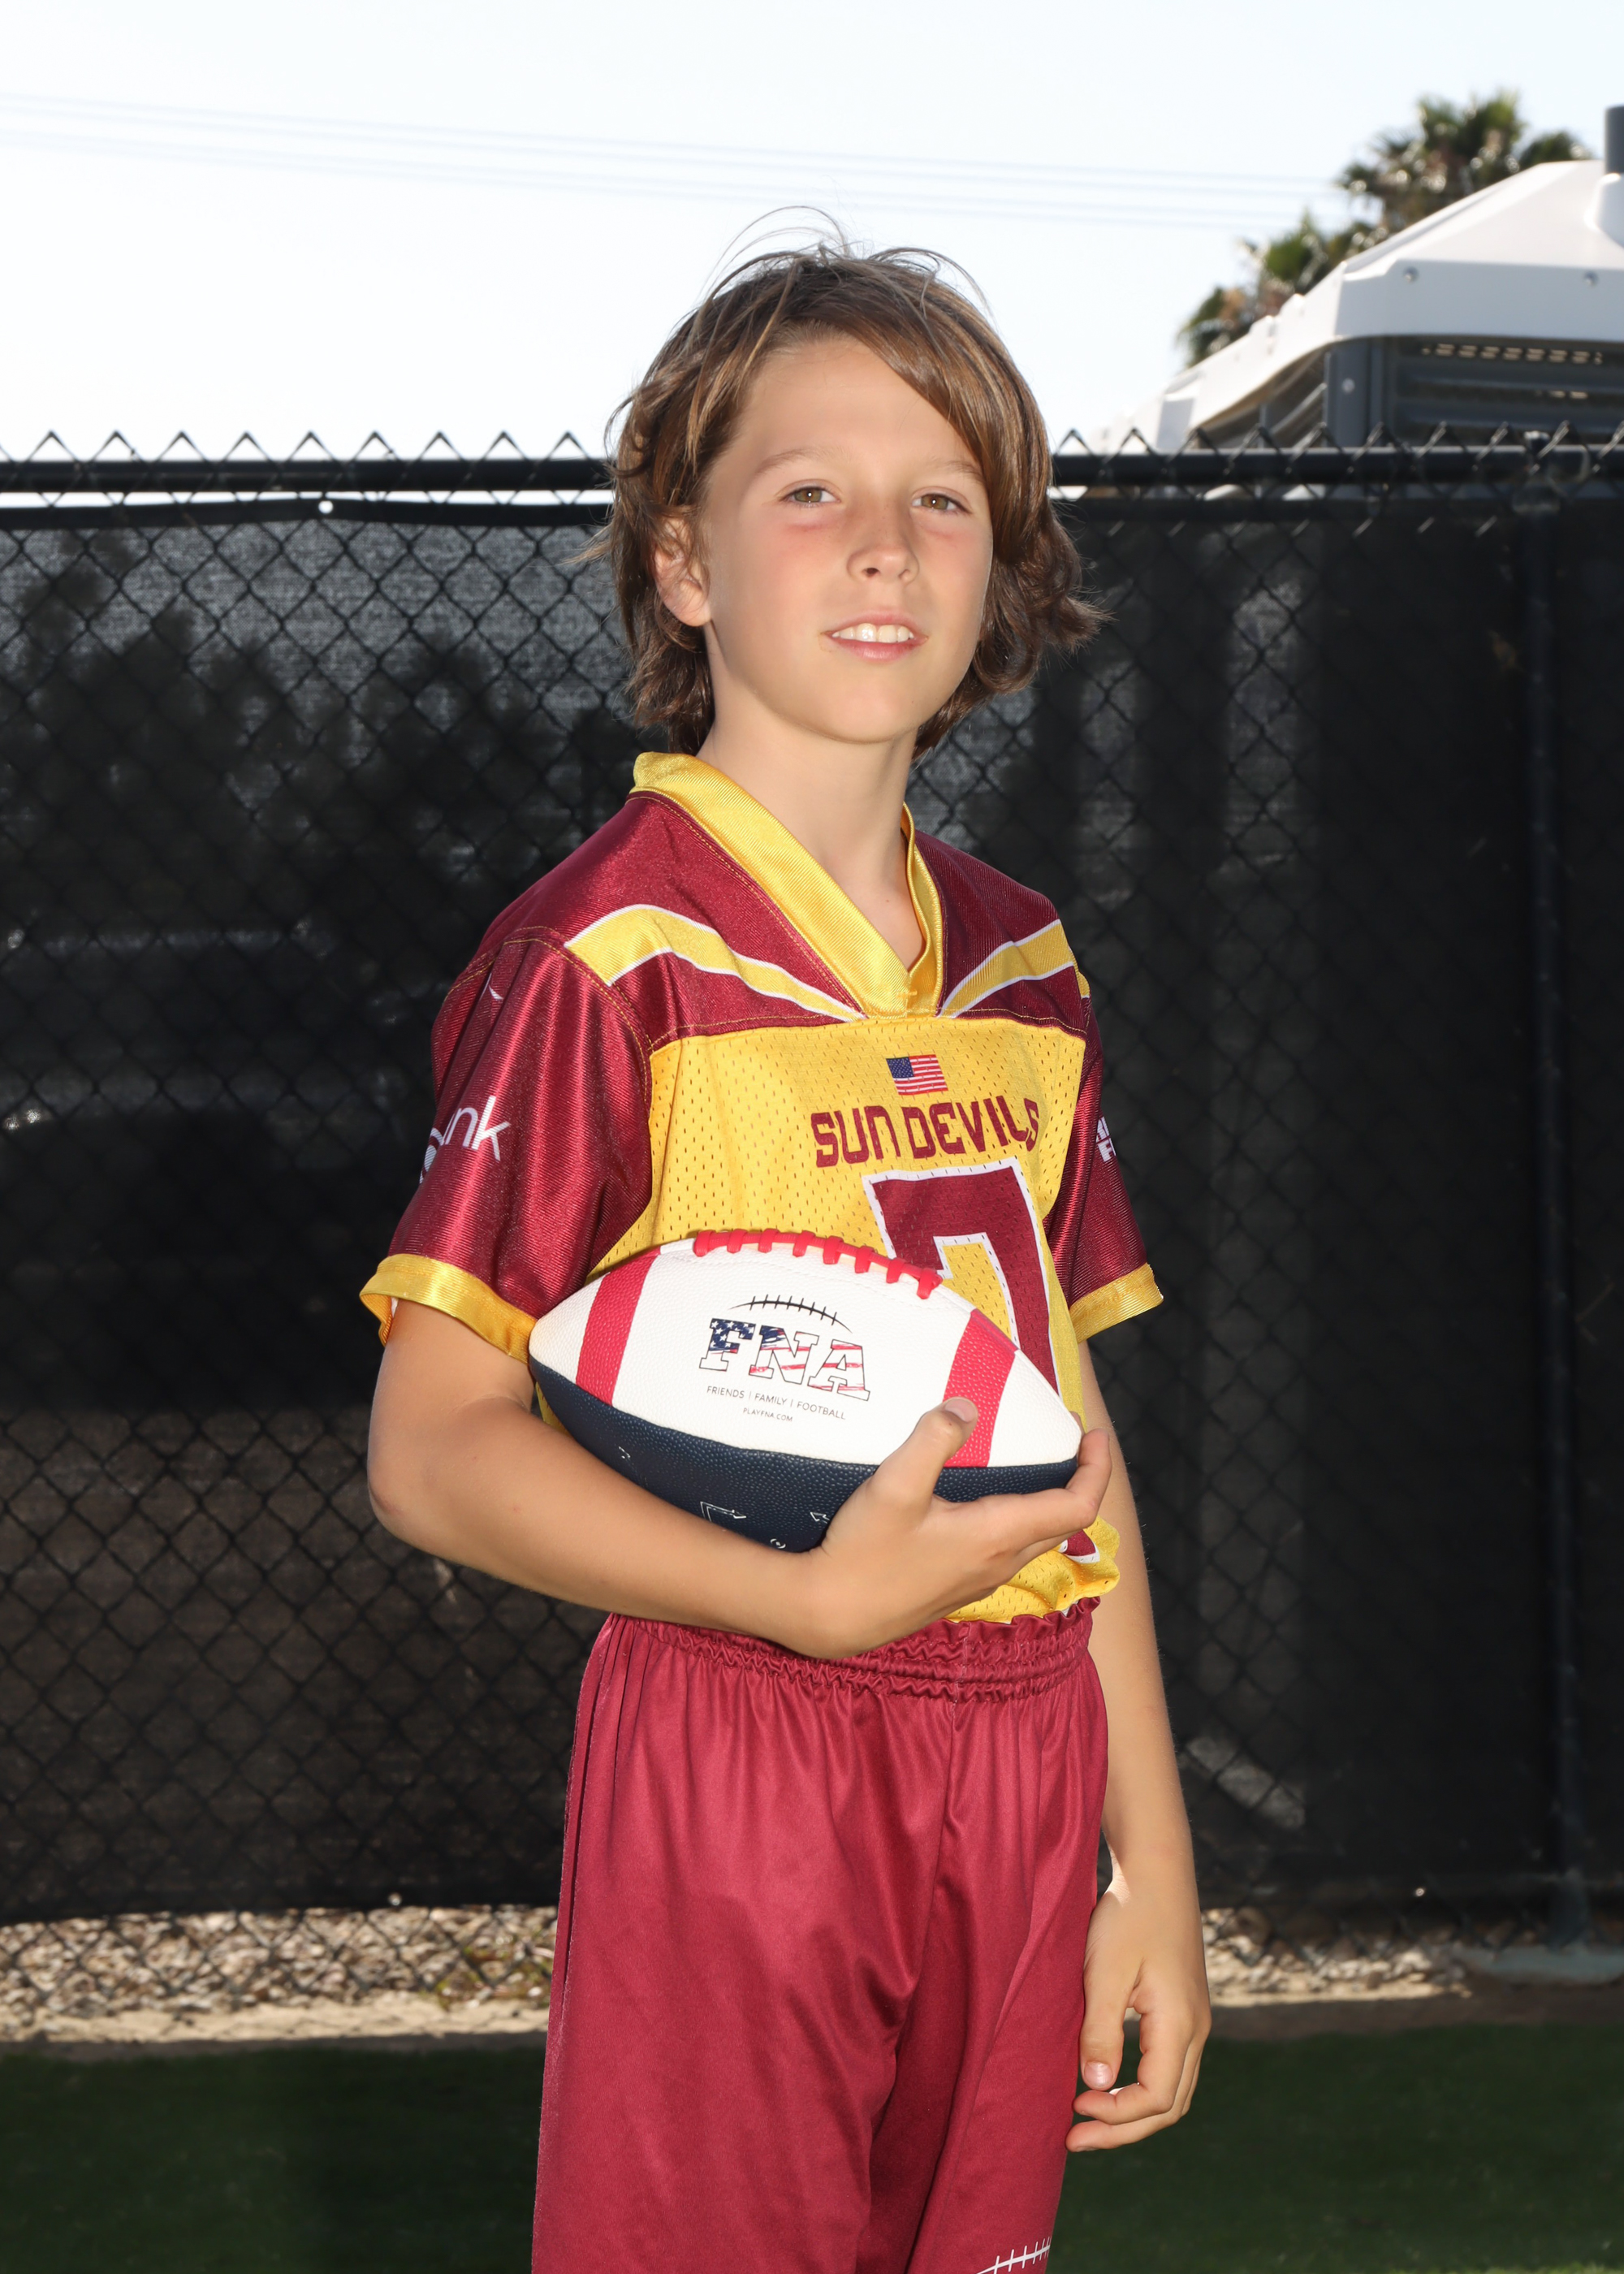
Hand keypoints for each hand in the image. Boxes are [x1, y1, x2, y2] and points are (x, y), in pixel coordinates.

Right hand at [784, 1403, 1111, 1657]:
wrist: (829, 1616)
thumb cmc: (863, 1554)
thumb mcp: (893, 1486)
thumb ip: (933, 1439)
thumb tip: (966, 1406)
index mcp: (997, 1535)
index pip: (1076, 1506)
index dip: (1096, 1469)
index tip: (1093, 1435)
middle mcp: (999, 1563)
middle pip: (1062, 1523)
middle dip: (1077, 1481)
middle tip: (1068, 1443)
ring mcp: (981, 1580)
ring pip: (1035, 1539)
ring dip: (1048, 1502)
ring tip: (1033, 1465)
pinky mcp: (959, 1588)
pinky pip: (1009, 1551)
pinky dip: (1019, 1520)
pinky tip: (983, 1501)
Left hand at [1066, 1861, 1209, 2150]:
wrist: (1157, 1872)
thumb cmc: (1128, 1917)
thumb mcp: (1106, 1972)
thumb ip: (1101, 2030)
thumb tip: (1095, 2086)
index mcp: (1180, 2024)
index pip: (1156, 2099)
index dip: (1115, 2116)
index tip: (1073, 2108)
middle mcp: (1196, 2030)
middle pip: (1169, 2106)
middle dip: (1123, 2129)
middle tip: (1074, 2140)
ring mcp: (1194, 2021)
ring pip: (1174, 2091)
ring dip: (1133, 2113)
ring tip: (1088, 2121)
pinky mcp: (1184, 2011)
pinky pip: (1169, 2068)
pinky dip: (1141, 2089)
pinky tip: (1108, 2084)